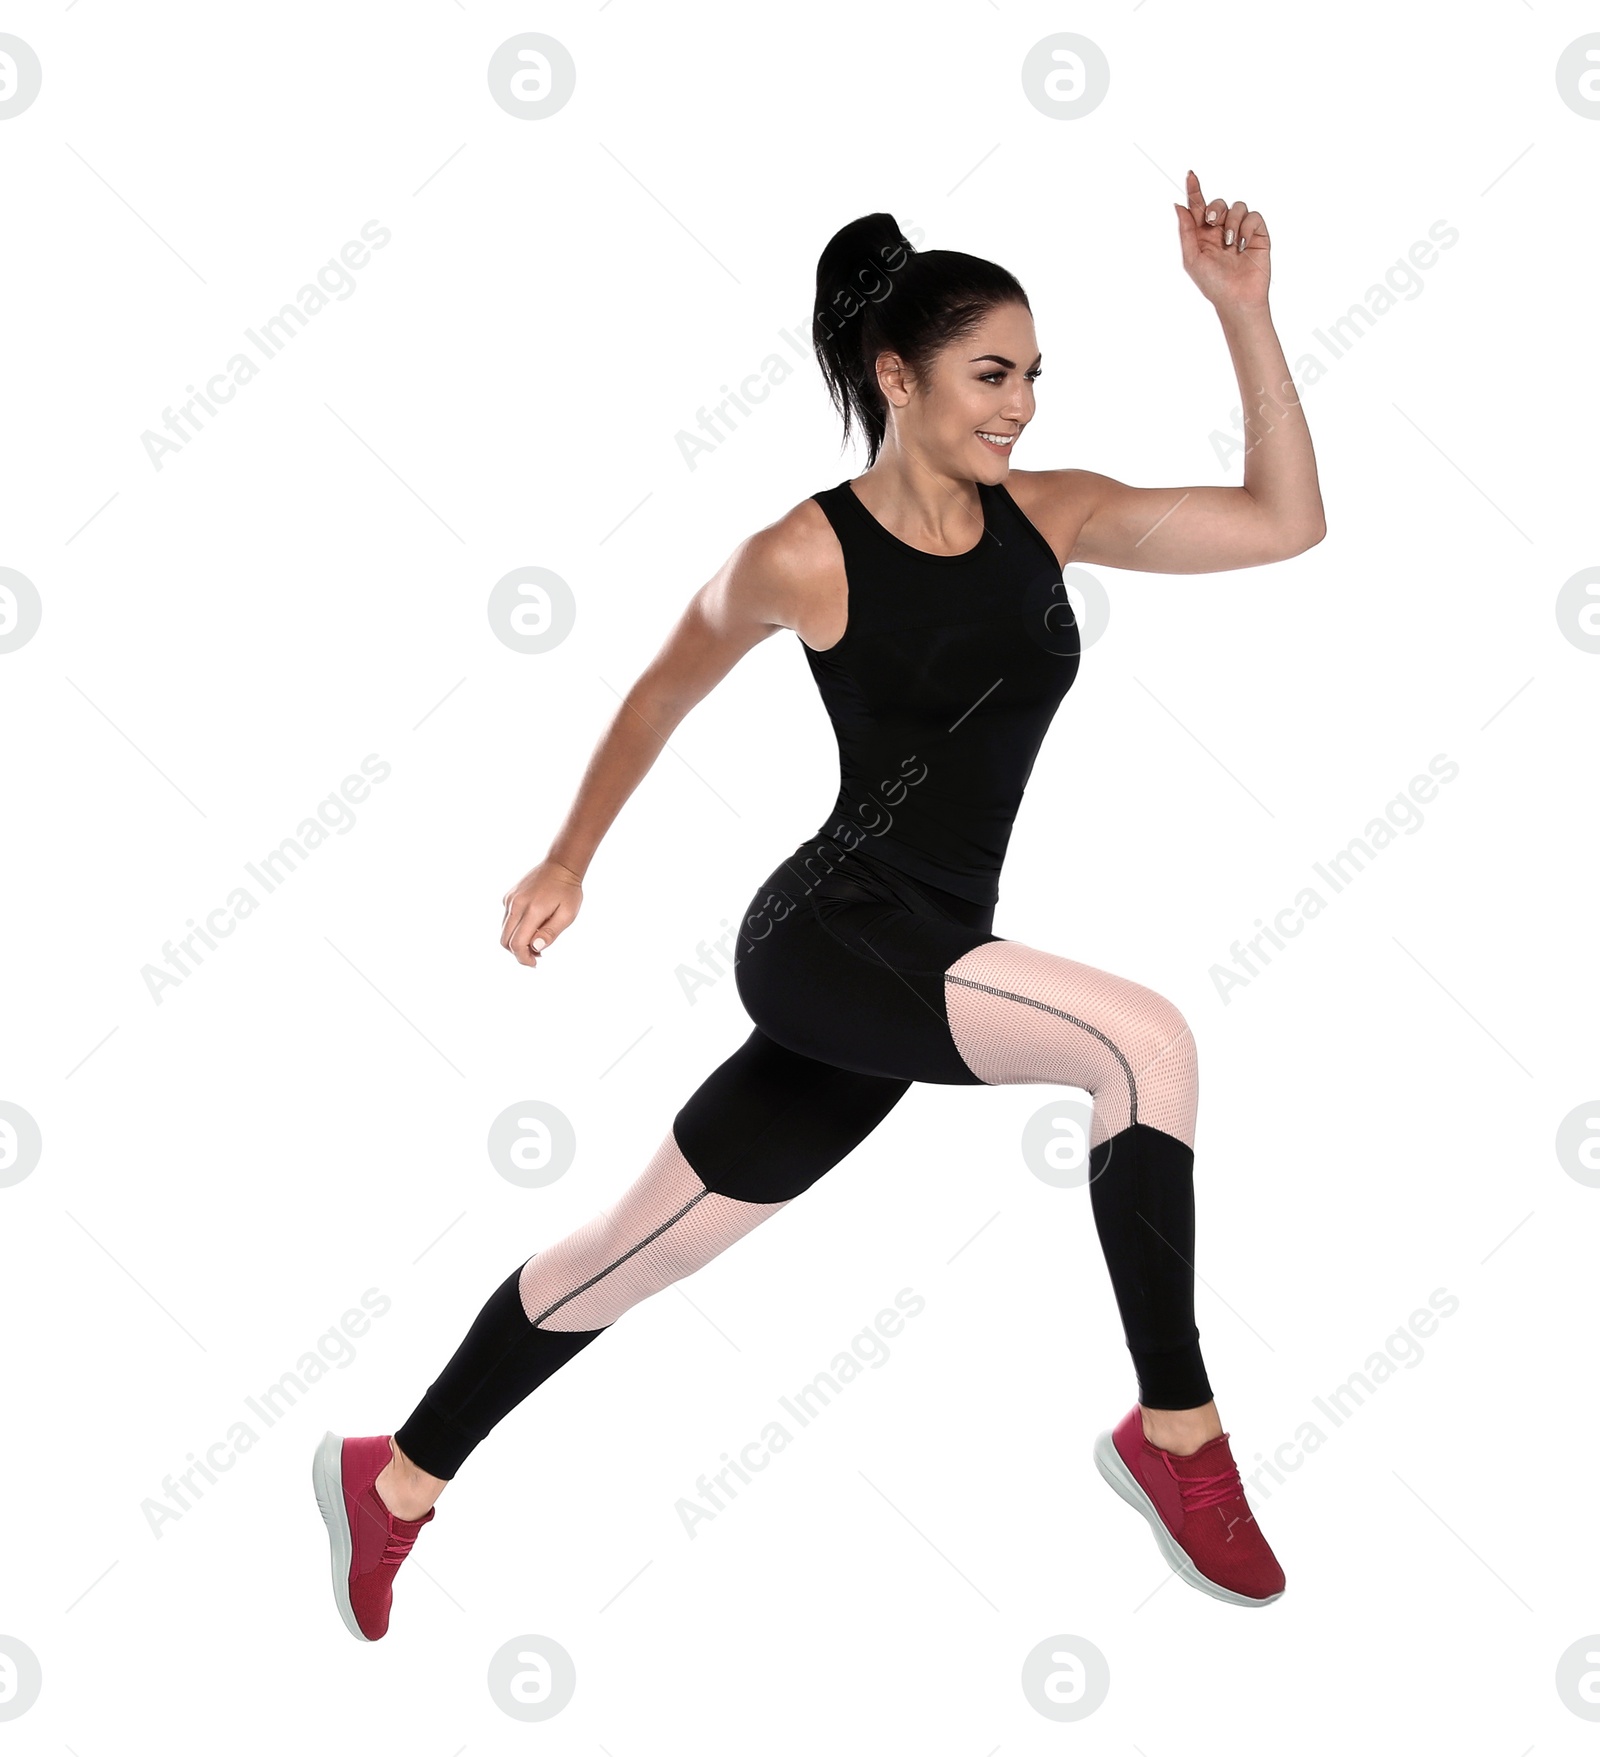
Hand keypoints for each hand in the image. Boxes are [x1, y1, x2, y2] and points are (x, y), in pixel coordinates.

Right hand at [501, 858, 583, 968]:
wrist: (560, 865)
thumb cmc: (568, 891)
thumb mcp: (568, 914)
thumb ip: (551, 932)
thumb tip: (536, 948)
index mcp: (533, 910)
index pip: (517, 943)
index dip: (523, 958)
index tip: (535, 963)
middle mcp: (517, 904)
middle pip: (505, 940)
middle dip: (518, 953)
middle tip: (536, 956)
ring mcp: (510, 899)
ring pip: (504, 930)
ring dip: (516, 941)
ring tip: (536, 940)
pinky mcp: (509, 896)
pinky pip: (507, 918)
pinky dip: (515, 928)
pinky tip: (531, 925)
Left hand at [1173, 169, 1270, 311]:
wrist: (1237, 299)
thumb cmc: (1213, 284)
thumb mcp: (1192, 259)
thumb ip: (1186, 231)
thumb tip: (1178, 206)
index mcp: (1203, 235)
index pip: (1199, 207)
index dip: (1195, 190)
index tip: (1190, 175)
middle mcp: (1221, 230)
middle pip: (1218, 203)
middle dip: (1215, 208)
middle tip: (1212, 222)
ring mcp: (1240, 231)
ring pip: (1237, 207)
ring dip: (1232, 223)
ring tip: (1230, 244)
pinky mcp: (1258, 234)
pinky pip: (1254, 216)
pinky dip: (1247, 228)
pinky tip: (1243, 246)